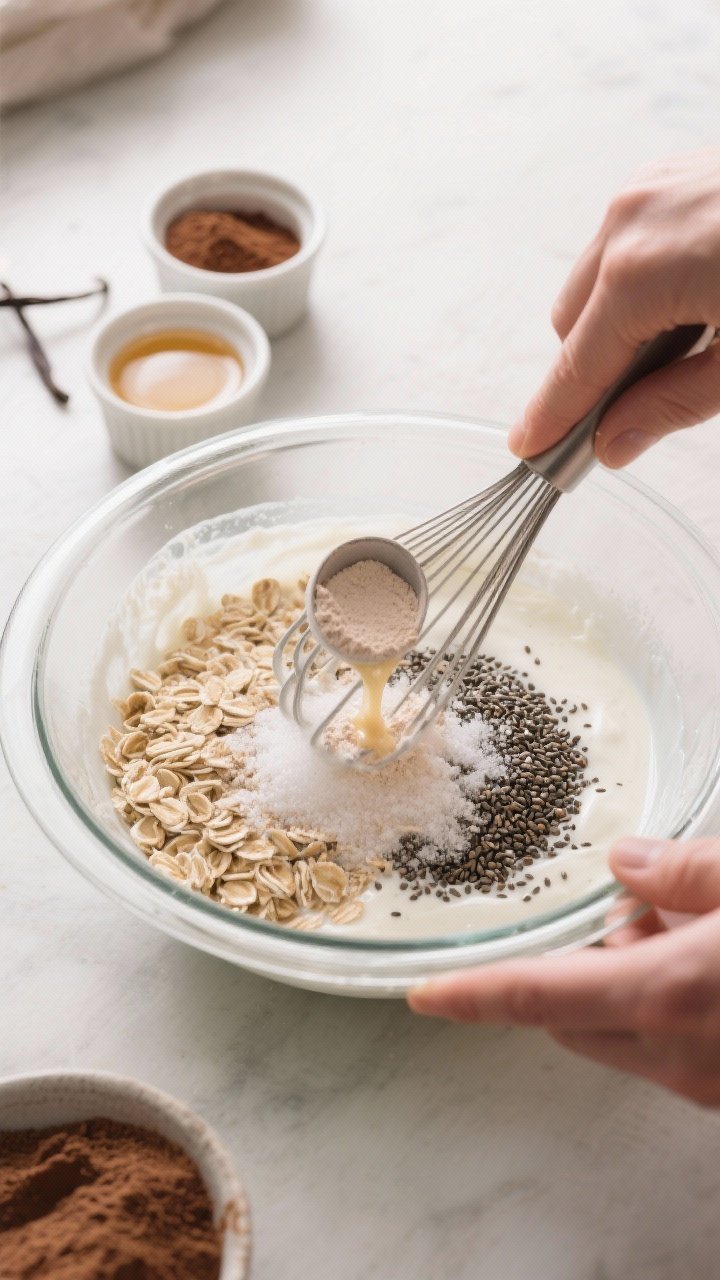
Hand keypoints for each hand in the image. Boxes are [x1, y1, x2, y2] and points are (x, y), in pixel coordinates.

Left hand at [408, 838, 719, 1105]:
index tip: (424, 993)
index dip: (472, 993)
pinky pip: (672, 1051)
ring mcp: (709, 1085)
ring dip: (621, 986)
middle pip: (572, 1018)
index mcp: (669, 994)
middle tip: (615, 909)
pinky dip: (665, 1008)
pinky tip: (710, 963)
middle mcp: (679, 1055)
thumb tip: (627, 861)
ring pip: (624, 1037)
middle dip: (565, 968)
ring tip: (678, 925)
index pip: (537, 997)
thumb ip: (687, 871)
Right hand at [509, 150, 719, 467]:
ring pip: (593, 284)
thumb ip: (674, 405)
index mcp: (639, 272)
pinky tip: (697, 299)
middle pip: (571, 326)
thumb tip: (614, 442)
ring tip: (690, 342)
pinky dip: (640, 286)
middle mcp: (627, 221)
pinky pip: (622, 246)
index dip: (552, 418)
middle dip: (595, 372)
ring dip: (619, 327)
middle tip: (642, 406)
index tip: (531, 452)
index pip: (575, 367)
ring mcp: (646, 189)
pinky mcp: (667, 176)